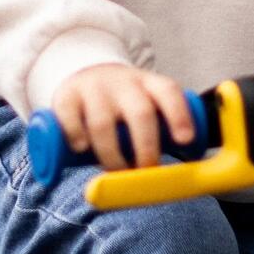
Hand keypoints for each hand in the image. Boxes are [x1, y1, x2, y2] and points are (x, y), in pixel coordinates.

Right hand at [51, 63, 196, 170]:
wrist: (87, 75)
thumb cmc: (124, 103)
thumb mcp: (146, 102)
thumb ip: (164, 131)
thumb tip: (187, 179)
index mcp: (150, 84)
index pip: (169, 92)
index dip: (179, 115)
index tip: (185, 140)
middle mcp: (124, 83)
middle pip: (139, 112)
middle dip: (146, 147)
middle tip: (146, 170)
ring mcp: (94, 89)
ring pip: (102, 122)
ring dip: (111, 154)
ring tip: (115, 170)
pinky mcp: (66, 96)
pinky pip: (69, 115)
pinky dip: (75, 134)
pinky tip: (81, 148)